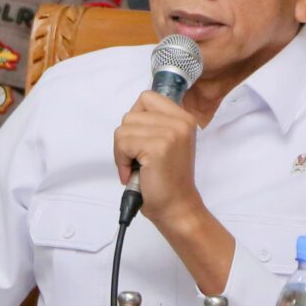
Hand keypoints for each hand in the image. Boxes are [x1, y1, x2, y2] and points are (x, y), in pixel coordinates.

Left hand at [113, 91, 205, 230]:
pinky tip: (133, 173)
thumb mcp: (169, 142)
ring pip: (123, 128)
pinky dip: (121, 160)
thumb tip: (132, 114)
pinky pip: (122, 143)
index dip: (136, 119)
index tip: (140, 140)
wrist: (177, 208)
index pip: (146, 97)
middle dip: (126, 138)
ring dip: (122, 151)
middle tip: (138, 159)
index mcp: (184, 117)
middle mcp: (180, 122)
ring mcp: (170, 133)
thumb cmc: (168, 180)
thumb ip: (155, 123)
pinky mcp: (157, 147)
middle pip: (131, 114)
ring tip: (137, 167)